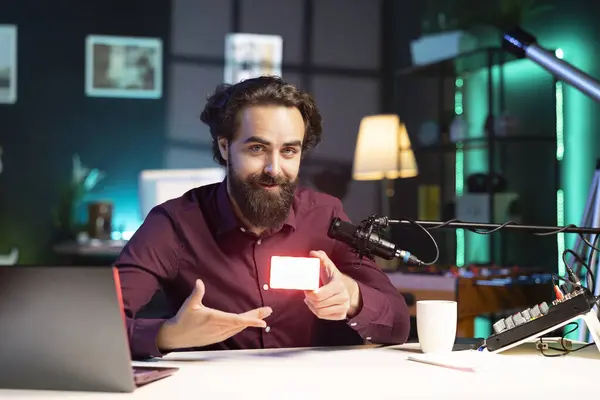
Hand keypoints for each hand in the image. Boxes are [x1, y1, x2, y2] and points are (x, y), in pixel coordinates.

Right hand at [157, 279, 271, 349]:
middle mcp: (219, 328)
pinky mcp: (217, 338)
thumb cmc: (182, 319)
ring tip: (262, 315)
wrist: (175, 336)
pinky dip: (242, 326)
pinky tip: (247, 322)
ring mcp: (218, 335)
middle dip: (256, 317)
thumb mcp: (190, 304)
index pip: (237, 320)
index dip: (251, 321)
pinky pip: (233, 332)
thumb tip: (199, 282)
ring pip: (238, 328)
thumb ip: (197, 293)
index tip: (263, 321)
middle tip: (268, 311)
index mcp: (214, 319)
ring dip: (250, 321)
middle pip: (241, 323)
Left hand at [303, 250, 360, 319]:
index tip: (307, 289)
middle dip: (310, 299)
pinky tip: (315, 304)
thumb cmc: (333, 277)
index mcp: (339, 286)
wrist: (347, 289)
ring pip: (319, 311)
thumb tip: (313, 253)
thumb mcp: (328, 266)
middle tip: (308, 293)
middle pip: (318, 304)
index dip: (309, 293)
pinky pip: (323, 317)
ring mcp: (343, 308)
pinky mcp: (341, 315)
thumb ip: (321, 257)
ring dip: (311, 305)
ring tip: (311, 298)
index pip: (319, 295)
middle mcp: (343, 298)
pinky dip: (316, 311)